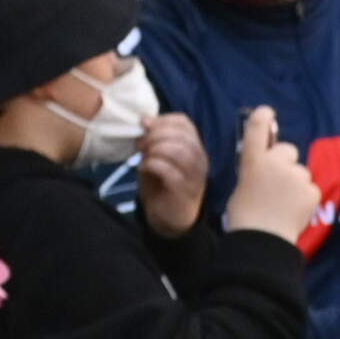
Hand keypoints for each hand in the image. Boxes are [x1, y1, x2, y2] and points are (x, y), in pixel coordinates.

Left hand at [133, 106, 207, 238]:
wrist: (171, 219)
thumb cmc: (163, 184)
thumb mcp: (158, 156)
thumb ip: (155, 138)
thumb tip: (145, 120)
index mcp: (195, 147)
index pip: (184, 123)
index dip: (161, 121)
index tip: (144, 128)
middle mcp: (200, 159)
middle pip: (180, 135)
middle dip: (154, 135)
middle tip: (140, 144)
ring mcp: (194, 176)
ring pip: (177, 151)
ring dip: (154, 150)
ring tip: (143, 157)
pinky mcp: (184, 191)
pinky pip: (168, 170)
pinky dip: (151, 165)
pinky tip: (144, 169)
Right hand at [222, 104, 317, 243]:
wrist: (262, 239)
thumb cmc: (245, 216)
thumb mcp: (243, 184)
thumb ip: (257, 170)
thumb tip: (267, 166)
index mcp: (253, 160)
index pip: (257, 128)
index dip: (263, 118)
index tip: (267, 112)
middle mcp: (276, 162)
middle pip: (288, 149)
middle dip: (285, 161)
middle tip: (278, 182)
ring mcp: (297, 175)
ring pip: (301, 171)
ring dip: (296, 181)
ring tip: (284, 202)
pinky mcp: (312, 190)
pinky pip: (311, 188)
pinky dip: (305, 197)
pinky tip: (294, 210)